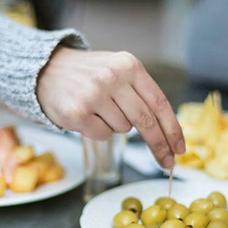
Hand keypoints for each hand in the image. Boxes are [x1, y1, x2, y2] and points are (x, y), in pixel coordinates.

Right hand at [36, 47, 184, 167]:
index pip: (159, 103)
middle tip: (167, 162)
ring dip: (115, 126)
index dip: (173, 129)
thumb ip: (141, 92)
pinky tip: (87, 115)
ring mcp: (94, 94)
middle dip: (159, 145)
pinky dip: (98, 131)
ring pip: (122, 129)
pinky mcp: (78, 112)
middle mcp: (113, 77)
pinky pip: (102, 135)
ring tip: (100, 110)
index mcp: (129, 65)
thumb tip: (167, 131)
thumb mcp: (118, 70)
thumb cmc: (89, 75)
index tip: (180, 148)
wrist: (47, 70)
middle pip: (146, 122)